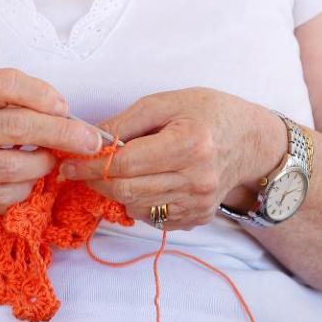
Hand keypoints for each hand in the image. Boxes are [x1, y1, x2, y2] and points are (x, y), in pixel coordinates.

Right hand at [0, 69, 103, 225]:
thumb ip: (0, 103)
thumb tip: (58, 111)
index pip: (5, 84)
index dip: (42, 93)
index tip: (63, 106)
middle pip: (19, 127)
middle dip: (63, 133)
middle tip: (89, 139)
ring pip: (17, 166)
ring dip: (44, 165)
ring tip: (49, 161)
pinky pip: (8, 194)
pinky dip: (26, 188)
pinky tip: (25, 181)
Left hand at [58, 87, 284, 230]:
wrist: (252, 143)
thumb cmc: (209, 114)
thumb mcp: (168, 103)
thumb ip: (126, 122)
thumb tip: (89, 139)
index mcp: (189, 144)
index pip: (125, 164)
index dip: (90, 166)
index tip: (69, 164)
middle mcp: (196, 179)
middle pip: (126, 190)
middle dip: (95, 182)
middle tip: (79, 172)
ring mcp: (198, 203)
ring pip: (135, 207)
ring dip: (116, 192)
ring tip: (115, 173)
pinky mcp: (197, 218)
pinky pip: (152, 217)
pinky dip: (139, 202)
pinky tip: (145, 183)